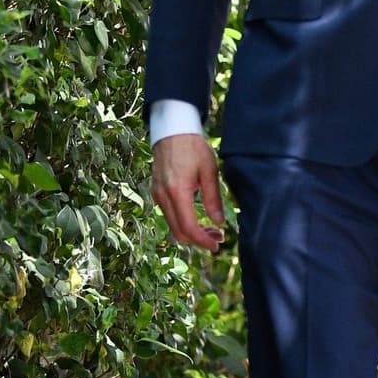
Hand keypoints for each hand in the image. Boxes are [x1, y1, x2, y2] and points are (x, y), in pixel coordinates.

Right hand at [152, 133, 225, 251]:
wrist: (172, 131)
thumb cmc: (193, 148)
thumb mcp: (209, 171)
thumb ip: (214, 198)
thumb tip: (219, 223)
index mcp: (177, 192)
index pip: (188, 228)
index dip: (203, 241)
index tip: (217, 245)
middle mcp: (163, 197)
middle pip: (179, 232)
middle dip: (199, 240)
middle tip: (218, 238)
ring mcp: (157, 195)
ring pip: (173, 226)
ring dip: (191, 232)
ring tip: (211, 229)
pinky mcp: (157, 192)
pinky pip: (169, 215)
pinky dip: (183, 222)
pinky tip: (198, 218)